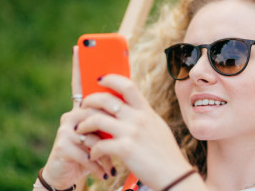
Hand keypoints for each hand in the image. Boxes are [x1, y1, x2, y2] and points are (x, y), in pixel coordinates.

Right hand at [40, 46, 109, 189]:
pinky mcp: (63, 144)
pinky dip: (100, 163)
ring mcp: (66, 128)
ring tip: (111, 165)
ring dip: (107, 151)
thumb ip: (112, 117)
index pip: (82, 84)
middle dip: (107, 125)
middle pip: (93, 108)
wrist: (76, 178)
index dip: (80, 66)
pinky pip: (88, 149)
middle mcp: (72, 114)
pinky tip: (105, 172)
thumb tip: (128, 99)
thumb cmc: (94, 153)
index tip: (78, 47)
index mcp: (85, 110)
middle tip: (119, 139)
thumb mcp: (106, 134)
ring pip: (94, 130)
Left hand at [75, 74, 192, 189]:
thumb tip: (130, 108)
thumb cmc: (165, 153)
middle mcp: (138, 118)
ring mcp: (131, 132)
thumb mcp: (157, 127)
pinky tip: (93, 155)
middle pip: (106, 99)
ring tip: (80, 130)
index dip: (110, 79)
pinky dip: (92, 150)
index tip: (100, 79)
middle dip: (89, 101)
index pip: (127, 85)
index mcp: (146, 111)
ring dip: (83, 124)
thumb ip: (143, 116)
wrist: (174, 174)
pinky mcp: (125, 149)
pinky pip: (99, 145)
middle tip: (82, 107)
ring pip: (97, 119)